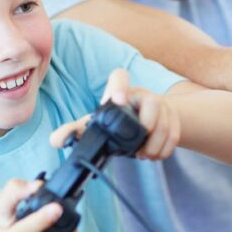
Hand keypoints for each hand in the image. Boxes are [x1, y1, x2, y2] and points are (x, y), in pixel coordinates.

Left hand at [49, 68, 180, 160]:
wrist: (142, 124)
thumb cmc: (114, 122)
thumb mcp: (93, 126)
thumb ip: (73, 132)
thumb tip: (55, 140)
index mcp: (118, 92)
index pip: (119, 76)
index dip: (120, 86)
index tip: (118, 101)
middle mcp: (140, 94)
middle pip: (152, 102)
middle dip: (147, 127)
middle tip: (137, 148)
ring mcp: (160, 104)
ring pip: (166, 120)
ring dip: (156, 143)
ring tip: (144, 155)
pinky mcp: (173, 116)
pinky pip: (176, 131)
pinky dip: (166, 148)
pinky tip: (155, 155)